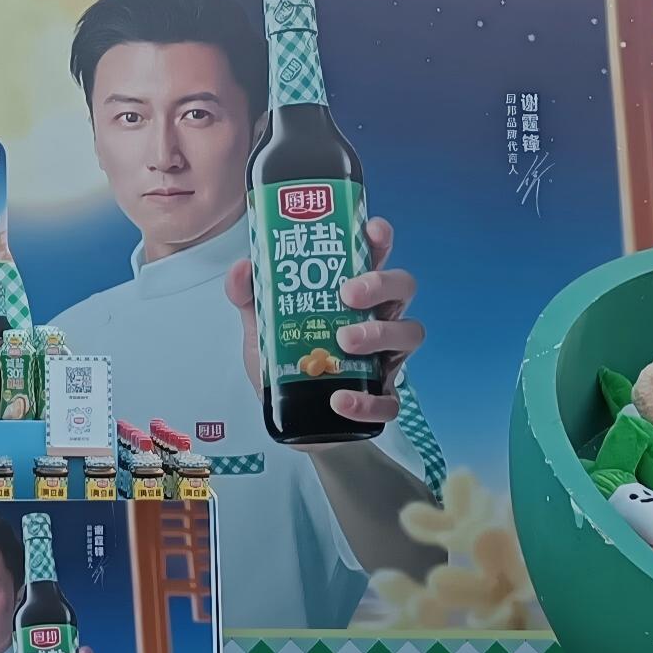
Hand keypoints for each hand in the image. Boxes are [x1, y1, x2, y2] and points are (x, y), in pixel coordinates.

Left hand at [224, 214, 423, 426]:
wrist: (287, 420)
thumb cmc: (285, 361)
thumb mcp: (262, 325)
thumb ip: (248, 295)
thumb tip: (243, 268)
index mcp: (353, 293)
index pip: (377, 255)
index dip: (380, 238)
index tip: (372, 231)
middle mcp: (377, 318)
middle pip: (403, 286)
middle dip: (381, 284)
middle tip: (347, 294)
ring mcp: (385, 357)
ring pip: (410, 333)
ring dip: (380, 333)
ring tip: (343, 342)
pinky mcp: (382, 397)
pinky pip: (391, 400)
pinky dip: (367, 401)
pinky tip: (339, 399)